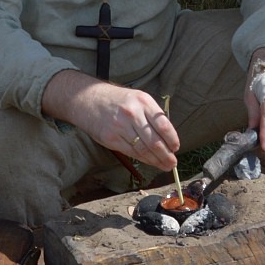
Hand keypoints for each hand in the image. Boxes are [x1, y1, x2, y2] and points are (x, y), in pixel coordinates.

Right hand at [42, 71, 179, 169]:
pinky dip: (143, 159)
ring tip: (164, 165)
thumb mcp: (138, 99)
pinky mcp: (110, 138)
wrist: (88, 99)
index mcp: (143, 102)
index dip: (172, 139)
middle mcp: (133, 113)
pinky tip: (150, 162)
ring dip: (156, 160)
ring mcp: (120, 127)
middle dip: (166, 155)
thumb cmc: (117, 100)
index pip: (163, 124)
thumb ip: (152, 115)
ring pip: (143, 149)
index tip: (176, 147)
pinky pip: (131, 152)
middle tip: (173, 163)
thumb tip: (168, 137)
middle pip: (154, 140)